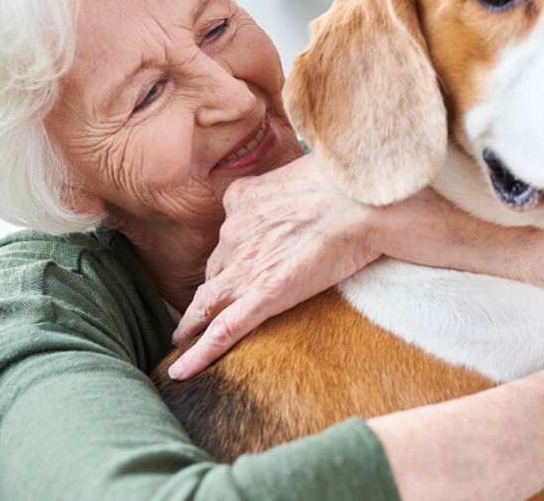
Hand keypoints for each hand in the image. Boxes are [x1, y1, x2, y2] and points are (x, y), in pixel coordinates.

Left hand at [168, 155, 380, 380]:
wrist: (362, 202)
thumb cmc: (346, 183)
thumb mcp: (304, 171)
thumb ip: (290, 186)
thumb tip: (303, 190)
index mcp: (242, 200)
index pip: (230, 234)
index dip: (228, 254)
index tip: (227, 266)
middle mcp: (235, 233)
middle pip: (216, 269)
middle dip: (211, 288)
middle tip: (203, 307)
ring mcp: (245, 268)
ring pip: (207, 302)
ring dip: (192, 322)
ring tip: (181, 340)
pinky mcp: (263, 297)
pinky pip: (223, 331)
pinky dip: (199, 354)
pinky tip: (182, 372)